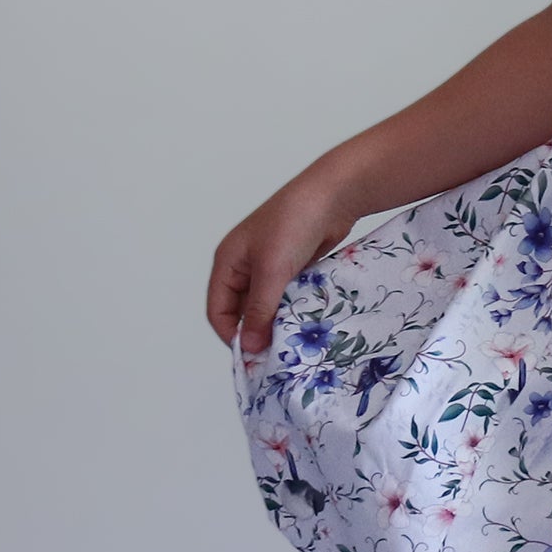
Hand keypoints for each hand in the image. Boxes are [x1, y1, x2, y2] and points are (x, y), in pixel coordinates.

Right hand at [207, 165, 367, 356]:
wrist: (334, 195)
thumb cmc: (294, 223)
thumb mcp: (272, 270)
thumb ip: (260, 309)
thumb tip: (250, 346)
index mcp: (228, 262)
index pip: (218, 310)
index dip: (232, 335)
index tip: (254, 355)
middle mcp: (245, 266)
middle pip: (242, 311)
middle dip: (256, 331)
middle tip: (276, 352)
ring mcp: (270, 266)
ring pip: (267, 305)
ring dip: (278, 321)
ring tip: (293, 339)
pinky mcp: (294, 267)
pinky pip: (288, 296)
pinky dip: (294, 308)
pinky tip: (306, 321)